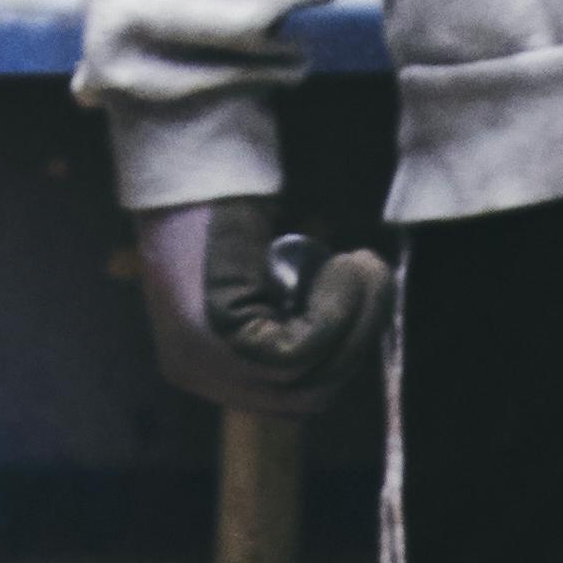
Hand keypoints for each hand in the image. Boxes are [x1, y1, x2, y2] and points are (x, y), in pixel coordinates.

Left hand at [132, 196, 390, 416]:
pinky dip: (335, 312)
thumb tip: (351, 344)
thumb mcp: (256, 280)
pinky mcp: (215, 338)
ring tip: (363, 267)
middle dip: (355, 343)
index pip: (290, 397)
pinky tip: (343, 267)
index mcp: (201, 367)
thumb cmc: (226, 207)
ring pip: (308, 380)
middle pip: (306, 398)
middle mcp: (195, 373)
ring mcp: (200, 361)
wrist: (188, 163)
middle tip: (373, 278)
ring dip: (353, 323)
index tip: (359, 304)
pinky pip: (298, 355)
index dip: (338, 356)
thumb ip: (288, 320)